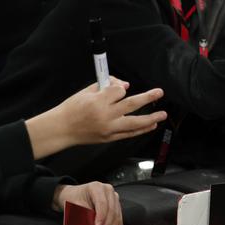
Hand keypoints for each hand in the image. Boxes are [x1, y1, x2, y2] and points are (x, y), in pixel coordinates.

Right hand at [27, 77, 166, 158]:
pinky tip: (151, 125)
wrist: (62, 129)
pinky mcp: (109, 138)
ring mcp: (108, 129)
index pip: (118, 91)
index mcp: (97, 102)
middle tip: (159, 92)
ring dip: (151, 118)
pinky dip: (141, 130)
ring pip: (134, 123)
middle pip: (131, 104)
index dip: (120, 87)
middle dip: (148, 98)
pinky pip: (129, 134)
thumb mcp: (86, 92)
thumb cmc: (72, 109)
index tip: (119, 88)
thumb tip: (125, 86)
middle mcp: (105, 116)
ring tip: (163, 114)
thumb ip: (106, 86)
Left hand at [53, 182, 123, 224]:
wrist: (75, 196)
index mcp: (96, 187)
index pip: (102, 202)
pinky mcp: (116, 207)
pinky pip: (119, 220)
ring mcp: (114, 198)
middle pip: (112, 210)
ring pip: (117, 217)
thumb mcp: (74, 205)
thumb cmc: (73, 199)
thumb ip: (82, 216)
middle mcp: (108, 191)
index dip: (101, 216)